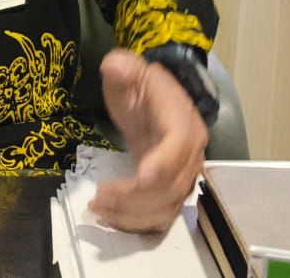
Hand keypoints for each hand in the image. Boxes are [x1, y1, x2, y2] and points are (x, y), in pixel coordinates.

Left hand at [91, 48, 207, 232]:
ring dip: (132, 215)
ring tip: (98, 209)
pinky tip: (112, 218)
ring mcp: (183, 175)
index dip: (164, 162)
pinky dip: (137, 223)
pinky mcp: (171, 190)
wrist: (156, 99)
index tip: (141, 176)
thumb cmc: (141, 86)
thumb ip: (123, 67)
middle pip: (171, 185)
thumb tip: (113, 65)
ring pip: (166, 207)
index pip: (179, 144)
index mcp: (182, 120)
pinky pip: (161, 216)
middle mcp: (191, 153)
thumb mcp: (130, 70)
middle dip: (134, 197)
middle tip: (98, 198)